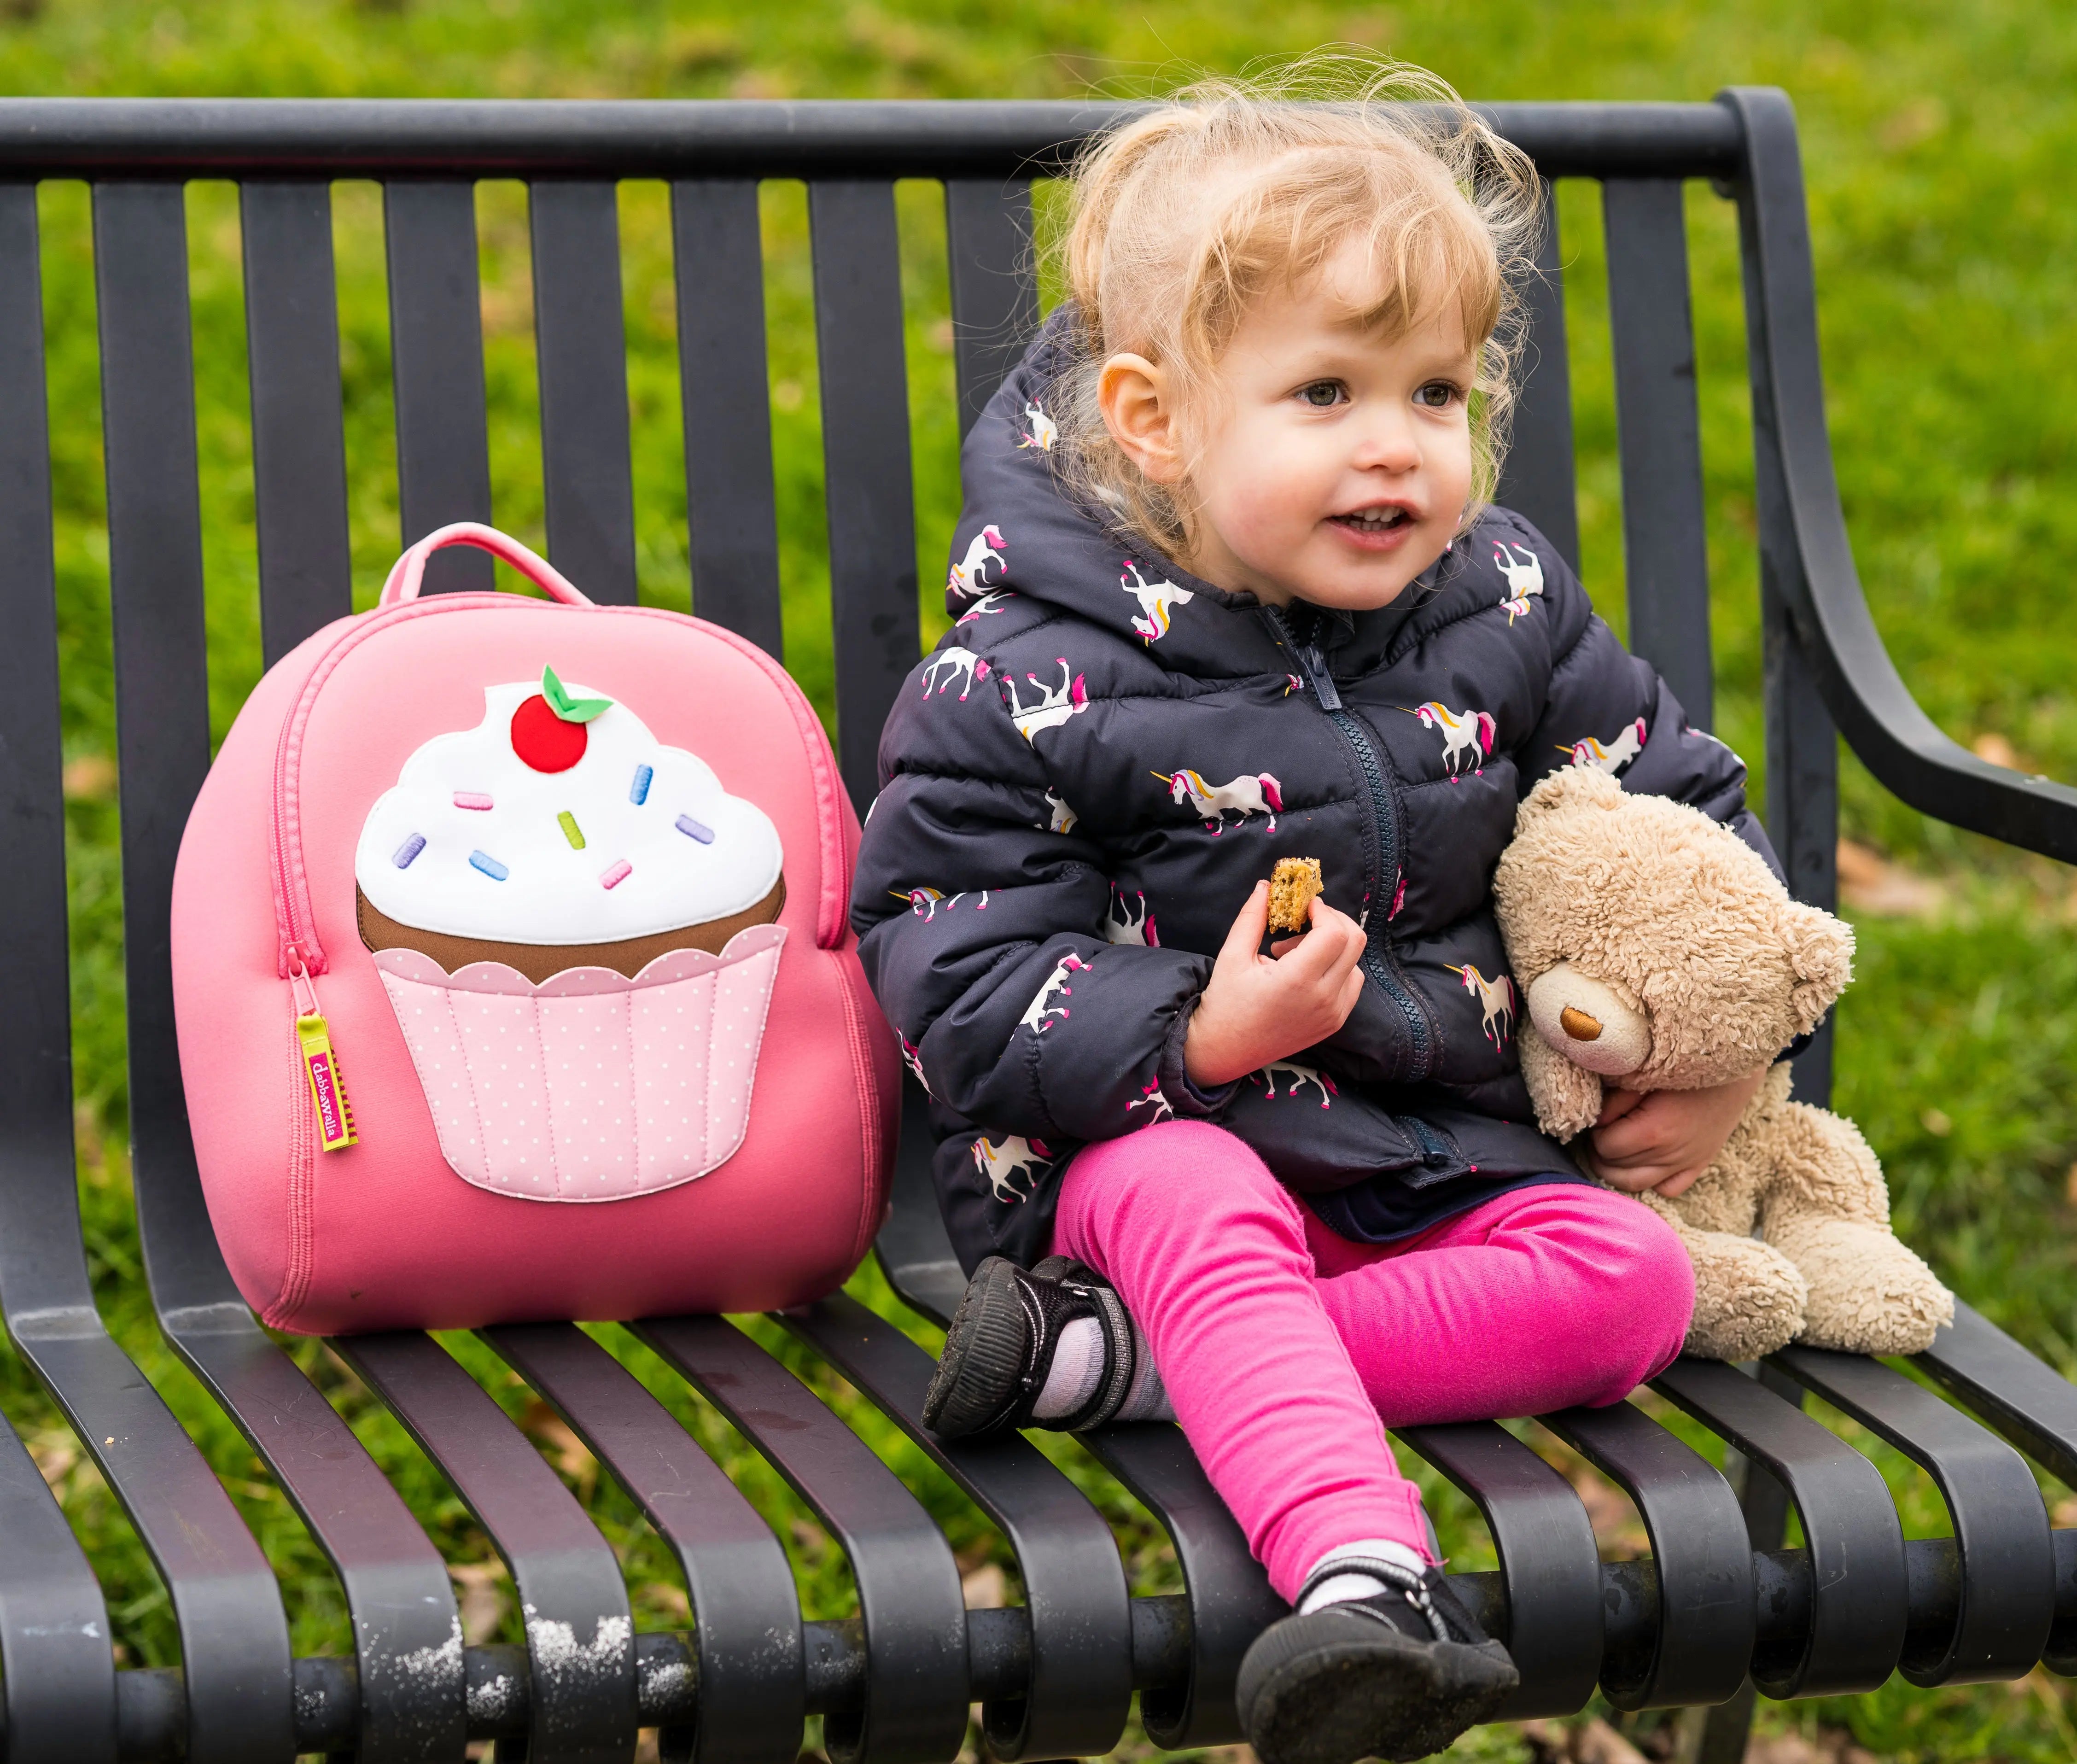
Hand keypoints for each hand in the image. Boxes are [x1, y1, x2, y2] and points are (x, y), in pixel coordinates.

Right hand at [1183, 881, 1365, 1087]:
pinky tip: (1307, 972)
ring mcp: (1333, 1014)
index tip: (1304, 906)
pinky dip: (1337, 969)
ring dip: (1333, 947)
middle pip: (1354, 943)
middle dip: (1333, 921)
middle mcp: (1323, 999)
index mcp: (1297, 980)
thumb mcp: (1232, 956)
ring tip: (1294, 953)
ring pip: (1355, 962)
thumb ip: (1252, 918)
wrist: (1226, 1051)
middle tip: (1305, 920)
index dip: (1323, 910)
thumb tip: (1265, 886)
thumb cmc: (1225, 1003)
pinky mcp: (1335, 1023)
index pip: (1334, 932)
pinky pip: (1352, 985)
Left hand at [1584, 1068, 1767, 1196]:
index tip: (1598, 1120)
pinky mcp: (1700, 1164)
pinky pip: (1668, 1188)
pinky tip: (1642, 1162)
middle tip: (1600, 1133)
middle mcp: (1670, 1155)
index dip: (1595, 1134)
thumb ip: (1615, 1101)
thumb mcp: (1643, 1076)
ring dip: (1617, 1171)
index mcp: (1653, 1131)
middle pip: (1616, 1169)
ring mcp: (1686, 1163)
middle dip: (1602, 1153)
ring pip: (1636, 1184)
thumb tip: (1595, 1122)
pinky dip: (1650, 1181)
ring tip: (1612, 1150)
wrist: (1734, 1068)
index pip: (1606, 1147)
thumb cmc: (1685, 1066)